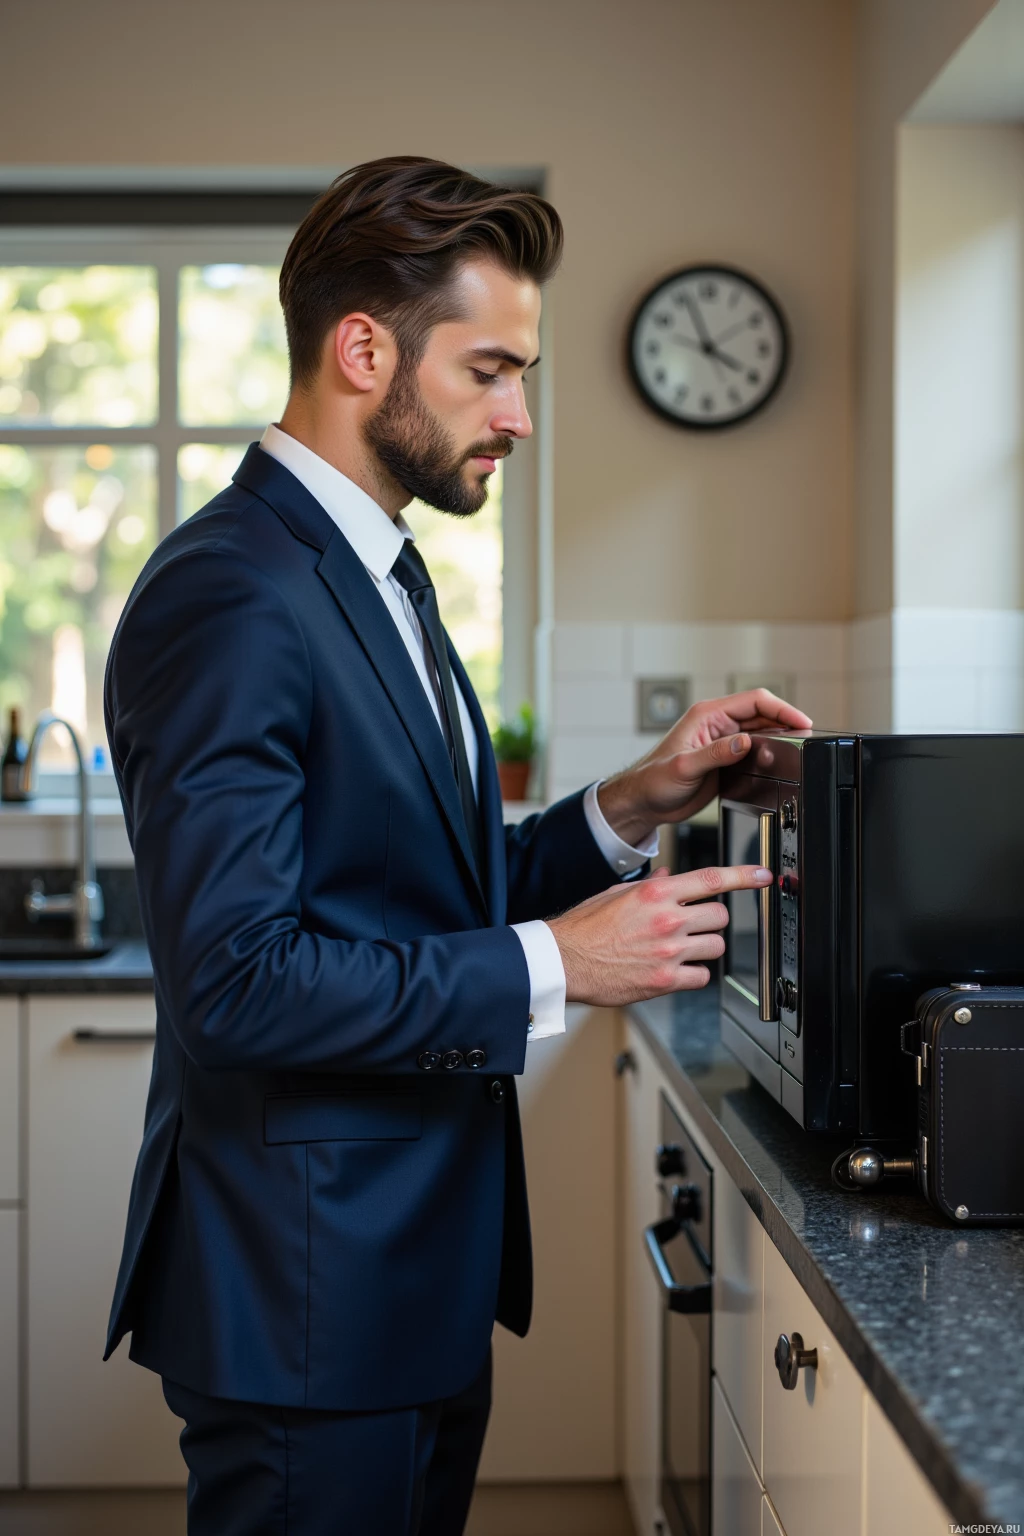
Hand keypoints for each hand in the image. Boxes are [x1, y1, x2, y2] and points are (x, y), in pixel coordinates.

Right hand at [547, 864, 772, 1005]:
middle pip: (720, 916)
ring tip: (680, 948)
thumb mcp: (616, 895)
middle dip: (711, 920)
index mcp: (655, 894)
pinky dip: (693, 974)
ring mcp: (668, 952)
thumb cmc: (584, 928)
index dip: (744, 876)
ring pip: (715, 946)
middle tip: (694, 925)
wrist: (563, 961)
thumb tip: (671, 877)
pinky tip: (675, 969)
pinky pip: (701, 976)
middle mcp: (667, 920)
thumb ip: (650, 886)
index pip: (711, 880)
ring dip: (704, 947)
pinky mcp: (665, 980)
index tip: (763, 876)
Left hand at [598, 687, 812, 846]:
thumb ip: (715, 754)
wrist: (644, 802)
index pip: (753, 701)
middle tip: (807, 735)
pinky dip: (771, 752)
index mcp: (707, 715)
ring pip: (761, 731)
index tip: (801, 720)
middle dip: (786, 721)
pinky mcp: (725, 759)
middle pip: (762, 714)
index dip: (781, 708)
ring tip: (799, 746)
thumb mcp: (684, 767)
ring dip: (780, 736)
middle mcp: (717, 725)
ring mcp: (723, 742)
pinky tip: (781, 761)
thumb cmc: (653, 780)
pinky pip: (755, 750)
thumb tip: (744, 742)